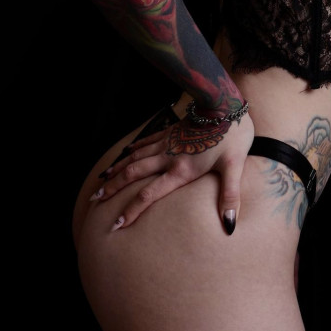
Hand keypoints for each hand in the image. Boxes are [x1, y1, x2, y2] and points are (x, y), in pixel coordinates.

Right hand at [90, 112, 254, 233]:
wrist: (225, 104)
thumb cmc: (232, 136)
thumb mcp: (234, 167)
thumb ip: (229, 196)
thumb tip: (230, 226)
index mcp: (181, 170)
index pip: (149, 195)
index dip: (132, 210)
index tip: (117, 224)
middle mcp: (168, 157)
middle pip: (134, 174)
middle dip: (114, 188)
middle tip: (96, 199)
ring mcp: (167, 142)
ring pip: (135, 157)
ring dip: (118, 169)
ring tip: (103, 179)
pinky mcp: (171, 131)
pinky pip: (146, 141)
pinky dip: (134, 148)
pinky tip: (126, 151)